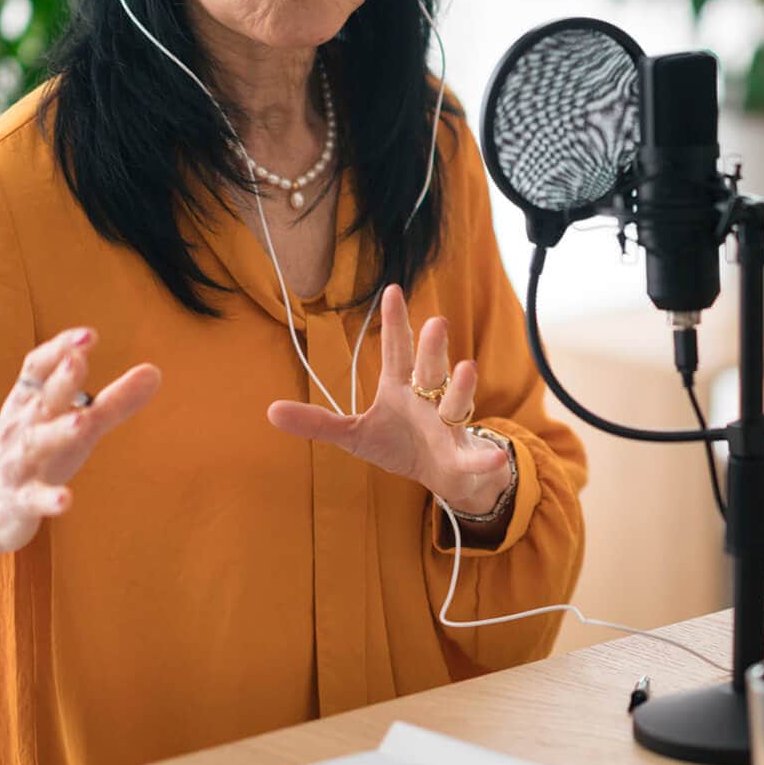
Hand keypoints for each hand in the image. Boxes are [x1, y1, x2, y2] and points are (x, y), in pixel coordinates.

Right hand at [0, 327, 161, 557]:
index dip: (59, 349)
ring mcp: (19, 465)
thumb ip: (114, 400)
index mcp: (30, 404)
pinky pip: (34, 500)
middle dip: (60, 380)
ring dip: (57, 431)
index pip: (37, 368)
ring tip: (80, 420)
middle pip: (42, 400)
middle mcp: (23, 428)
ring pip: (37, 445)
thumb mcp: (74, 424)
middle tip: (78, 358)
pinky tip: (66, 500)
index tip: (89, 335)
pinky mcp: (19, 501)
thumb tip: (155, 371)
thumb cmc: (36, 455)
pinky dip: (48, 499)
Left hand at [267, 284, 510, 513]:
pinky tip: (493, 458)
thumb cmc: (399, 444)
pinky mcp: (460, 456)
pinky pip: (473, 458)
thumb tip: (270, 410)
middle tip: (436, 321)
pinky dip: (484, 460)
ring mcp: (447, 425)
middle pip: (429, 369)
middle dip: (432, 347)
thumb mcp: (353, 434)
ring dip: (461, 386)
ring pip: (455, 402)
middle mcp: (428, 399)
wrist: (441, 475)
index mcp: (401, 388)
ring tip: (466, 368)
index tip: (392, 290)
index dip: (396, 323)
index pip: (397, 351)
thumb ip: (317, 422)